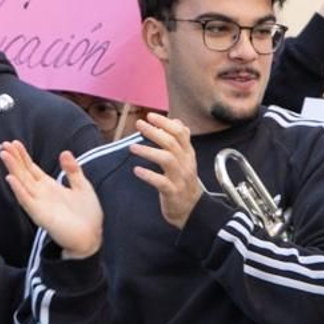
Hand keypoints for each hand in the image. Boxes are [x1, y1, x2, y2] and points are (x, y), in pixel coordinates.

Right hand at [1, 142, 103, 258]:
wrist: (90, 237)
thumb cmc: (87, 216)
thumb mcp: (83, 187)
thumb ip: (72, 170)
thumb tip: (65, 153)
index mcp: (51, 187)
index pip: (32, 168)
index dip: (23, 156)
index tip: (14, 144)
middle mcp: (42, 194)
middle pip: (24, 173)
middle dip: (14, 158)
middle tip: (5, 145)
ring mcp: (39, 203)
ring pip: (22, 183)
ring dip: (13, 169)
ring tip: (4, 155)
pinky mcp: (40, 214)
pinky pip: (26, 200)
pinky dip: (19, 190)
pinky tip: (11, 179)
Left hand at [130, 114, 202, 228]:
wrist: (191, 208)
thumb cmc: (183, 181)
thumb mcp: (185, 158)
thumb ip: (181, 140)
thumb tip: (177, 121)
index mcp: (188, 154)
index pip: (180, 133)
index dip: (165, 123)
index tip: (150, 115)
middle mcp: (186, 163)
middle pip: (172, 143)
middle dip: (154, 132)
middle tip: (139, 124)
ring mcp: (180, 178)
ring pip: (168, 160)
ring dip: (149, 151)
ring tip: (132, 147)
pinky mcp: (173, 192)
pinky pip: (161, 182)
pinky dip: (148, 175)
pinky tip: (137, 170)